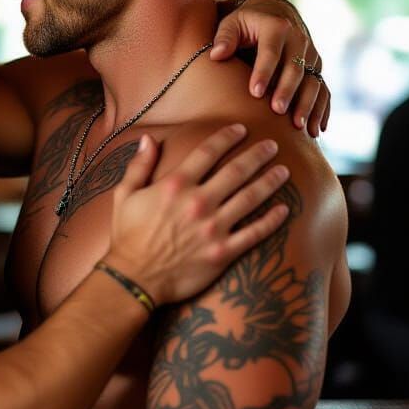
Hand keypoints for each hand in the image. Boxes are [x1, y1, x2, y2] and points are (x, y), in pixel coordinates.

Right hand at [107, 126, 289, 304]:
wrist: (133, 278)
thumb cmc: (127, 236)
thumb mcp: (125, 195)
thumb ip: (139, 165)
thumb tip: (148, 139)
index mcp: (175, 185)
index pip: (208, 152)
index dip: (227, 137)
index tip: (241, 129)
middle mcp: (198, 203)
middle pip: (237, 171)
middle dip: (258, 155)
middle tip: (273, 145)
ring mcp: (213, 228)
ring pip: (250, 198)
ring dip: (270, 182)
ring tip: (284, 171)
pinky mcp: (222, 252)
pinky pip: (254, 234)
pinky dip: (271, 221)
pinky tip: (283, 209)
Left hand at [211, 0, 328, 136]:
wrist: (275, 13)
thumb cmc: (246, 23)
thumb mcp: (232, 23)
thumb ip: (224, 38)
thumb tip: (216, 55)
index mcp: (277, 27)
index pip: (270, 52)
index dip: (264, 72)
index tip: (254, 93)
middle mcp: (299, 40)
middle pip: (295, 68)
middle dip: (287, 91)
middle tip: (277, 112)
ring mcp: (311, 55)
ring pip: (313, 82)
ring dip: (308, 105)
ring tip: (299, 127)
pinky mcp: (316, 68)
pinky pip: (324, 90)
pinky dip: (322, 110)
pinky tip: (317, 130)